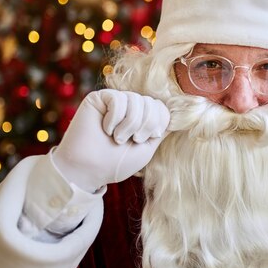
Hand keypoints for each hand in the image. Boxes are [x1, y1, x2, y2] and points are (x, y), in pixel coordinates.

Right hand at [51, 89, 169, 191]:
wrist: (88, 170)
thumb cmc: (116, 163)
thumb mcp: (147, 148)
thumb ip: (160, 130)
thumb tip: (179, 113)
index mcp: (142, 118)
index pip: (162, 108)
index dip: (158, 122)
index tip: (145, 139)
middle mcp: (130, 107)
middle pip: (152, 102)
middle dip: (145, 124)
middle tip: (131, 140)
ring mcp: (115, 101)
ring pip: (137, 100)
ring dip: (129, 124)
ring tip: (117, 138)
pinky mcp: (99, 98)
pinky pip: (119, 99)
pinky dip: (115, 117)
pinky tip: (106, 128)